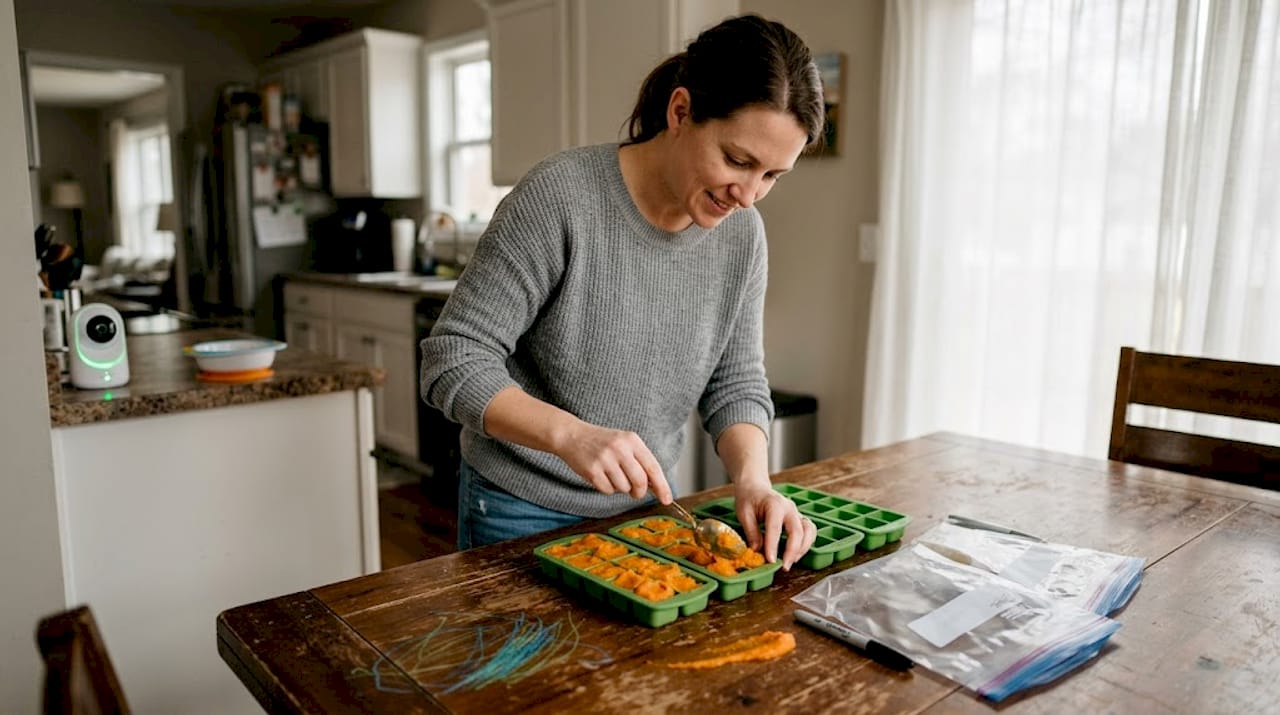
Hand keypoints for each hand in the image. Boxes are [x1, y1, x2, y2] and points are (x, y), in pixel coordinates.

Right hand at [555, 421, 672, 503]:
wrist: (572, 436)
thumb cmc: (602, 443)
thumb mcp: (624, 444)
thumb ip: (640, 462)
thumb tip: (656, 487)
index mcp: (632, 440)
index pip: (653, 467)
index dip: (662, 486)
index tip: (667, 500)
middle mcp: (620, 448)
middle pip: (640, 481)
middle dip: (639, 492)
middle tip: (635, 493)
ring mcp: (605, 459)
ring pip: (624, 488)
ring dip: (620, 488)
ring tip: (611, 475)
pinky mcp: (592, 470)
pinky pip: (608, 491)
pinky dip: (607, 488)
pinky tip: (600, 476)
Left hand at [734, 478, 815, 570]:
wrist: (755, 487)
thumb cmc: (748, 498)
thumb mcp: (743, 513)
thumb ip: (751, 532)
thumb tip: (757, 551)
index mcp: (774, 504)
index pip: (775, 527)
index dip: (773, 546)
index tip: (771, 561)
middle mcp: (789, 508)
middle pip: (797, 531)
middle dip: (792, 551)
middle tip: (784, 566)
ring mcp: (796, 513)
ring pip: (808, 531)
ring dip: (802, 549)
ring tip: (791, 561)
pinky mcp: (799, 518)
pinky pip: (810, 531)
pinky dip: (806, 544)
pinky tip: (796, 554)